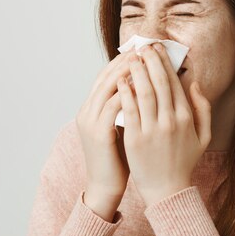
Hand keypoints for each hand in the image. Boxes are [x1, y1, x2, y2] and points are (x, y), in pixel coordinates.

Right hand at [75, 48, 134, 216]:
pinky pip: (113, 106)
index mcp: (92, 109)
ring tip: (144, 60)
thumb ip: (129, 108)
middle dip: (125, 61)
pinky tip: (143, 85)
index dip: (123, 62)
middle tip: (144, 48)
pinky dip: (128, 93)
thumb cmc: (118, 158)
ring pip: (108, 87)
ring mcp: (90, 121)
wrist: (105, 187)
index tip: (142, 51)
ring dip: (127, 71)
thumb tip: (147, 87)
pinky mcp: (98, 133)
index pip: (106, 77)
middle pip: (106, 77)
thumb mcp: (122, 127)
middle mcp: (87, 111)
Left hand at [116, 42, 211, 205]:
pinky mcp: (136, 139)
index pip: (174, 83)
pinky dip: (125, 93)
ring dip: (137, 71)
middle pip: (159, 83)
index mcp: (186, 118)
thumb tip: (194, 84)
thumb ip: (203, 109)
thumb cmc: (184, 162)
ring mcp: (152, 129)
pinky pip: (129, 110)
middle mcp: (170, 120)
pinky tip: (120, 80)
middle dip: (151, 61)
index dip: (165, 63)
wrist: (168, 190)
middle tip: (144, 46)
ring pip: (144, 92)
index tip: (157, 49)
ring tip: (132, 57)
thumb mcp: (203, 137)